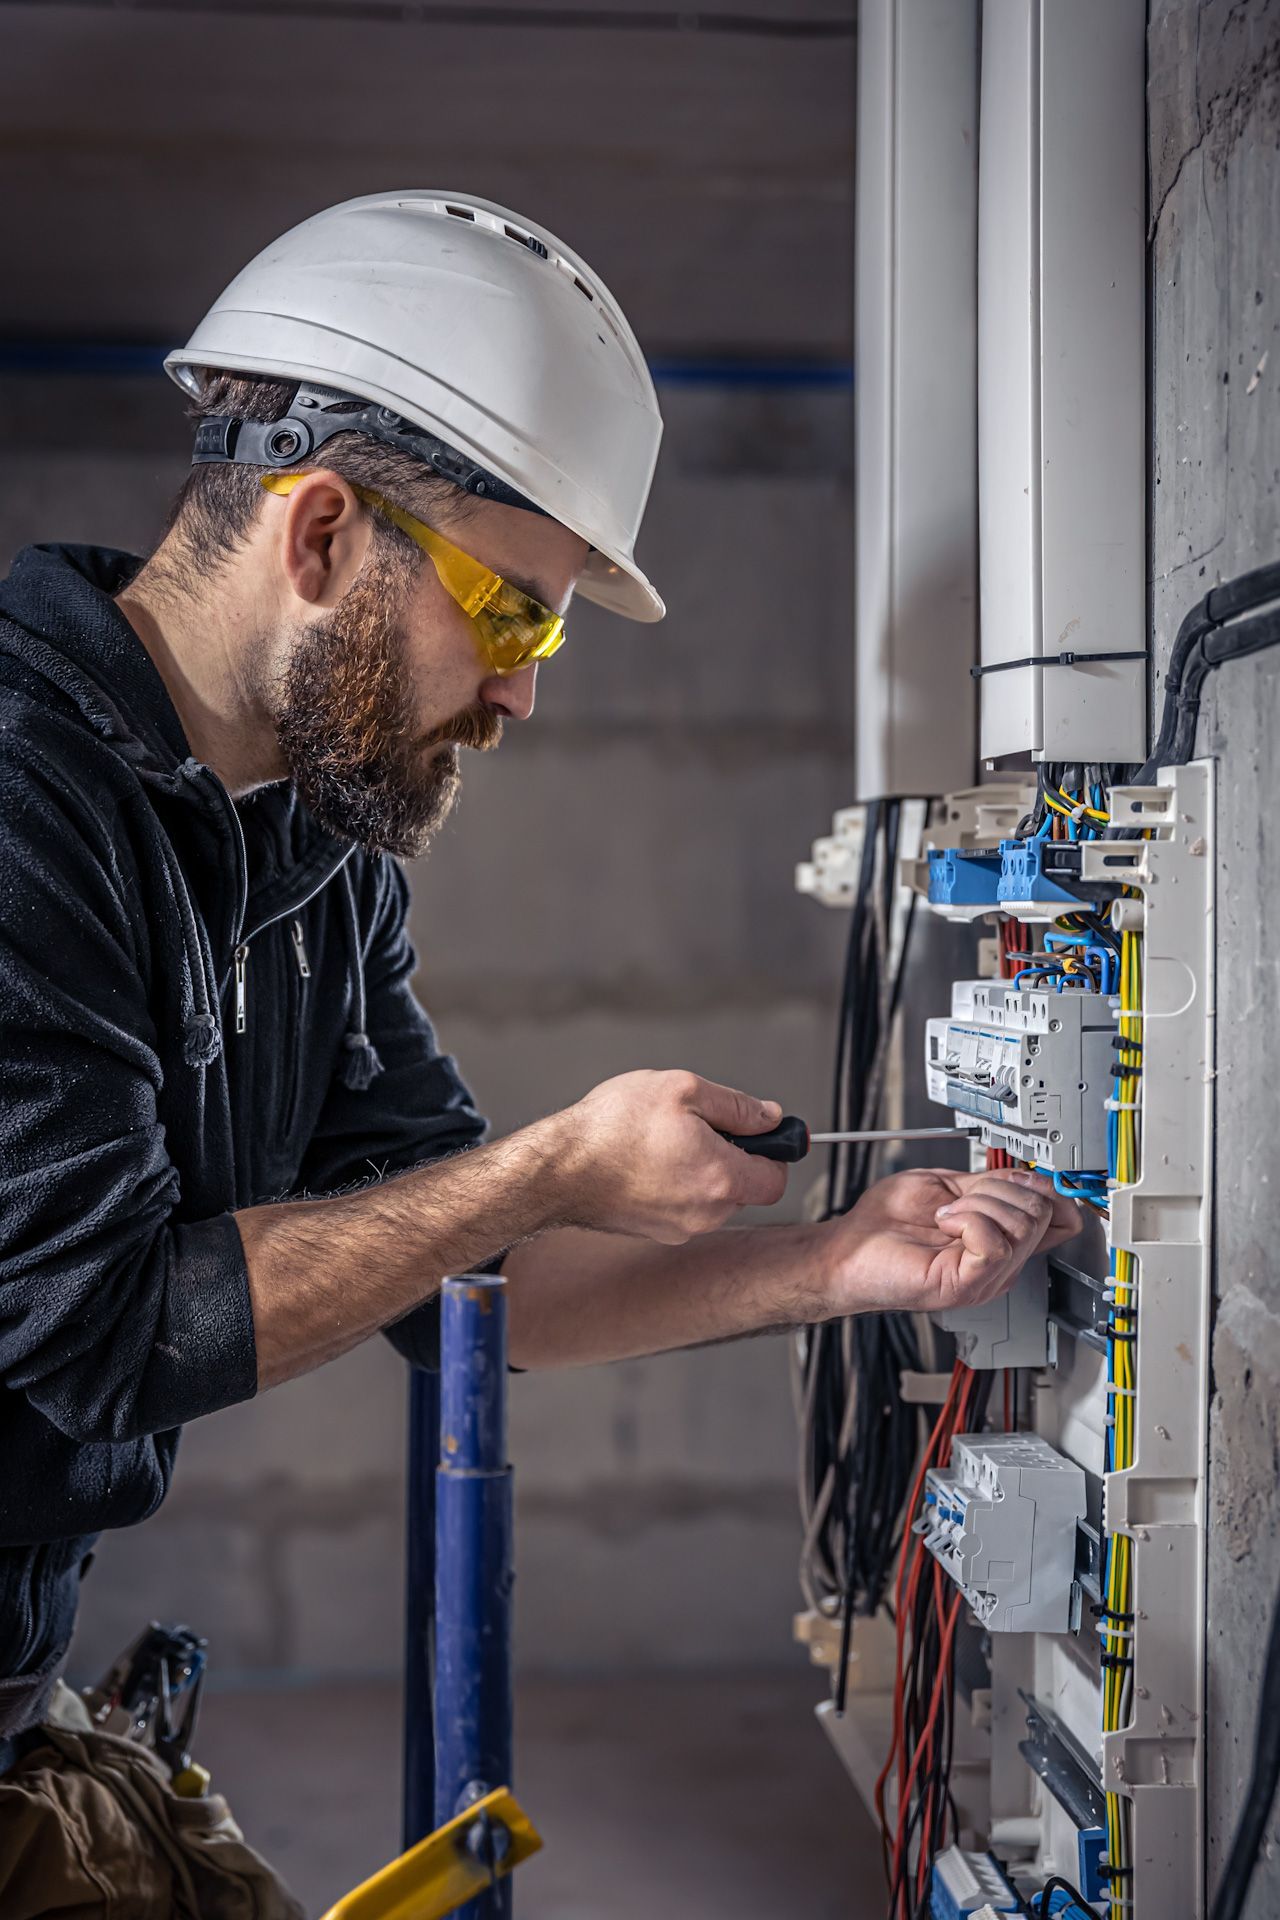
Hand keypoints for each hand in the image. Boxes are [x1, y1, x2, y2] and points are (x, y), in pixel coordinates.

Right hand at [557, 1069, 788, 1243]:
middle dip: (732, 1156)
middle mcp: (706, 1213)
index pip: (777, 1179)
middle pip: (744, 1188)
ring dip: (701, 1170)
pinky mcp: (654, 1231)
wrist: (557, 1169)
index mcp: (721, 1178)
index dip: (773, 1151)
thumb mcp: (683, 1089)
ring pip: (712, 1197)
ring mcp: (679, 1227)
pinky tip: (645, 1160)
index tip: (756, 1132)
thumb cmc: (612, 1128)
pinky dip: (674, 1185)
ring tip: (663, 1141)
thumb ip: (737, 1105)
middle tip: (697, 1127)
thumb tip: (770, 1117)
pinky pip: (682, 1206)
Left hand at [823, 1166, 1082, 1316]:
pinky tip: (945, 1223)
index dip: (1049, 1189)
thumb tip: (1028, 1177)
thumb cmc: (884, 1224)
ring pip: (1022, 1225)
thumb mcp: (947, 1188)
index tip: (1025, 1177)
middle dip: (999, 1189)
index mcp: (999, 1238)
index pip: (1058, 1218)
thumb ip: (989, 1184)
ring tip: (946, 1214)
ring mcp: (986, 1277)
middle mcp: (1000, 1262)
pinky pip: (995, 1245)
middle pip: (1040, 1213)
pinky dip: (968, 1220)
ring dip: (978, 1204)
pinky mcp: (967, 1285)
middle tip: (960, 1199)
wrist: (848, 1248)